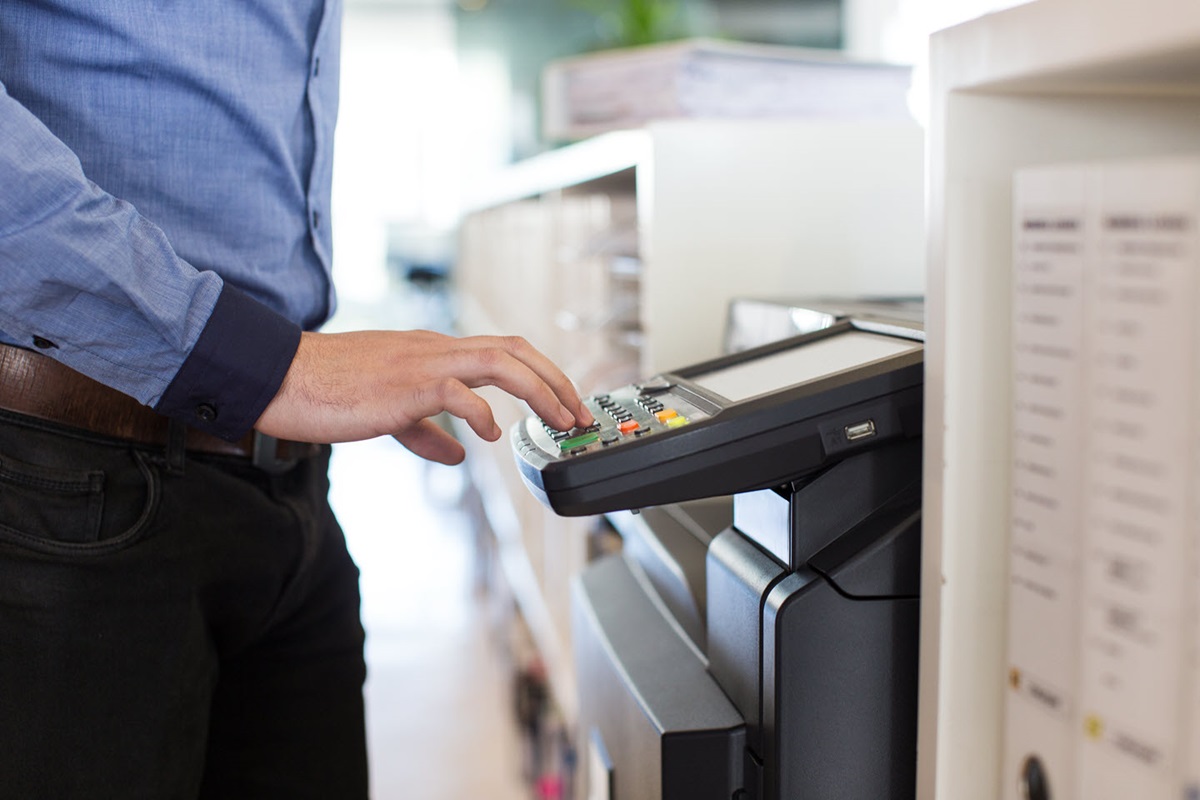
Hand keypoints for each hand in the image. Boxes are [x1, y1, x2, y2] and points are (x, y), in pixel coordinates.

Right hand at [255, 330, 593, 464]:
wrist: (282, 377)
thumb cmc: (329, 392)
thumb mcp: (390, 413)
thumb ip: (427, 431)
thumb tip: (457, 454)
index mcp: (434, 352)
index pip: (503, 350)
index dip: (542, 373)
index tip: (564, 403)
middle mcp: (435, 349)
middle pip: (514, 348)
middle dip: (555, 380)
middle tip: (578, 415)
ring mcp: (421, 362)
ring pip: (498, 361)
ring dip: (538, 390)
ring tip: (558, 421)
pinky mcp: (403, 385)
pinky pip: (454, 390)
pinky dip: (481, 413)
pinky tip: (491, 438)